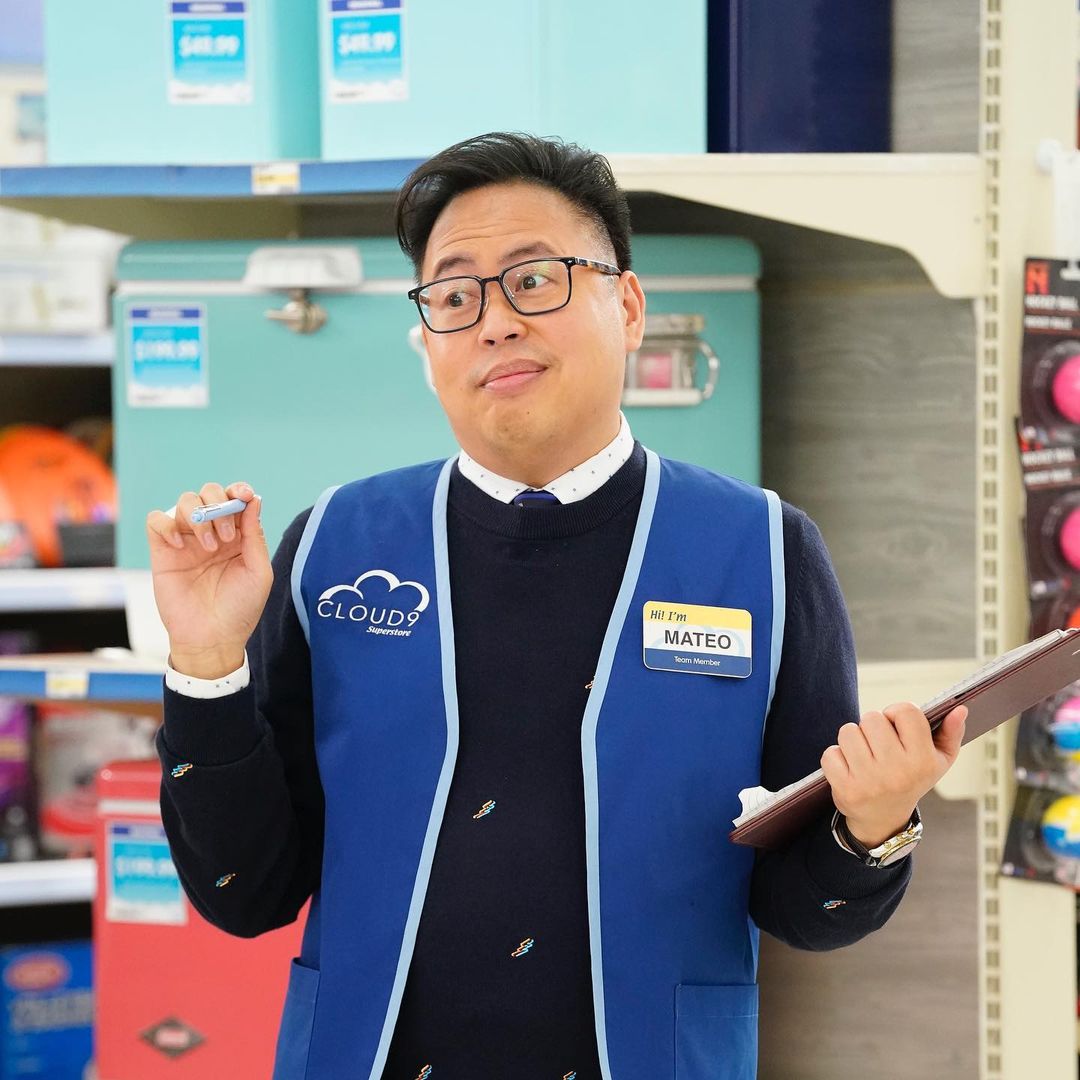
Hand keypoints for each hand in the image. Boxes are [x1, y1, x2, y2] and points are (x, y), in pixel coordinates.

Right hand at [145, 480, 271, 677]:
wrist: (212, 638)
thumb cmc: (240, 608)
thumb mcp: (259, 572)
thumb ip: (255, 536)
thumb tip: (253, 500)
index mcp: (238, 535)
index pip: (234, 498)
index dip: (238, 490)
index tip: (243, 496)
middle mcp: (212, 532)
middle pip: (208, 493)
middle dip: (219, 505)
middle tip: (227, 537)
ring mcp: (186, 540)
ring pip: (184, 501)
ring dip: (199, 516)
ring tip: (209, 547)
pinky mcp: (162, 552)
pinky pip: (156, 521)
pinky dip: (167, 524)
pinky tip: (181, 546)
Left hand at [820, 701, 967, 847]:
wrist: (884, 819)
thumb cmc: (911, 779)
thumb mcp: (938, 761)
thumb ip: (951, 733)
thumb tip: (959, 709)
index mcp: (923, 761)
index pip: (906, 711)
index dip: (896, 712)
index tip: (895, 724)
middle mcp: (898, 771)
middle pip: (872, 718)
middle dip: (872, 726)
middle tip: (878, 743)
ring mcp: (870, 781)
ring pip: (848, 731)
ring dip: (852, 739)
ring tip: (864, 755)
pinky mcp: (846, 789)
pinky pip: (829, 753)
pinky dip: (835, 757)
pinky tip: (849, 768)